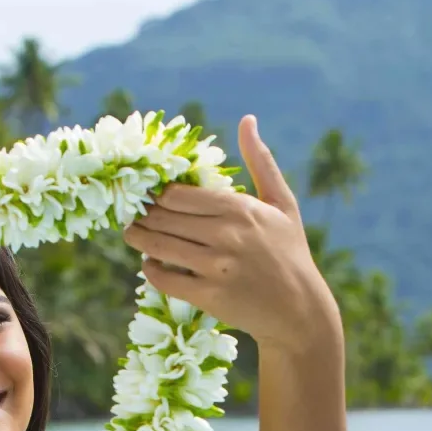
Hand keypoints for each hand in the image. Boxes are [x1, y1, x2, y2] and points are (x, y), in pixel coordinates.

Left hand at [123, 116, 341, 352]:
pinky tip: (150, 263)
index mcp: (240, 208)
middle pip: (163, 217)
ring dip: (137, 238)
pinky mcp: (208, 296)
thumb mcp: (282, 203)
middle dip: (142, 214)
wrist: (299, 310)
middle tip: (132, 213)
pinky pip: (164, 278)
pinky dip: (150, 269)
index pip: (179, 194)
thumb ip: (261, 161)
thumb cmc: (290, 252)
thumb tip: (247, 119)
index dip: (157, 194)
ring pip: (157, 245)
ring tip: (132, 233)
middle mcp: (226, 234)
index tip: (148, 194)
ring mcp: (216, 266)